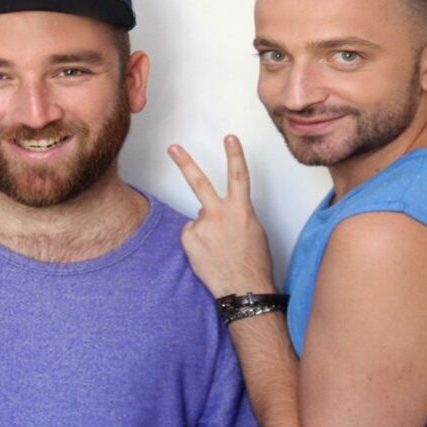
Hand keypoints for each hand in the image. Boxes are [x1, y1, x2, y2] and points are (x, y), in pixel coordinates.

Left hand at [167, 135, 275, 297]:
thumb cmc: (254, 262)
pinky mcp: (189, 239)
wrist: (244, 288)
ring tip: (218, 249)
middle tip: (172, 148)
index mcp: (242, 210)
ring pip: (199, 219)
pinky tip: (208, 254)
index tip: (229, 138)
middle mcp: (220, 214)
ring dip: (206, 230)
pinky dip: (198, 242)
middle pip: (199, 182)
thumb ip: (235, 214)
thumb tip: (217, 211)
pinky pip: (191, 234)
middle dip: (185, 162)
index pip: (238, 175)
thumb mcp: (254, 231)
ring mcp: (202, 226)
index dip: (234, 154)